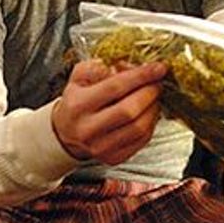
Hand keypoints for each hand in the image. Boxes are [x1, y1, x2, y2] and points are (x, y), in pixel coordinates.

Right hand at [50, 59, 164, 163]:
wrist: (66, 133)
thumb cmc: (76, 102)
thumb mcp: (78, 78)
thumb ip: (96, 67)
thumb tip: (123, 64)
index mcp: (78, 105)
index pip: (115, 87)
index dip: (140, 76)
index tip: (158, 67)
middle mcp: (88, 129)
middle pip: (130, 110)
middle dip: (150, 92)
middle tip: (157, 81)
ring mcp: (101, 147)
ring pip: (140, 127)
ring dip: (154, 108)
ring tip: (153, 96)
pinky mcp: (113, 158)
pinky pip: (142, 140)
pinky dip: (151, 123)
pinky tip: (149, 111)